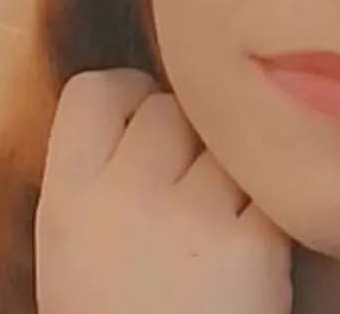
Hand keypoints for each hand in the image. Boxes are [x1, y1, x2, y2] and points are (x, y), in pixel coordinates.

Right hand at [35, 69, 291, 313]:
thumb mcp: (70, 250)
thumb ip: (98, 176)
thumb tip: (145, 105)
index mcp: (66, 199)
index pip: (95, 89)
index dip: (130, 98)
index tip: (146, 127)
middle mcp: (122, 197)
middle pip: (174, 106)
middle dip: (190, 138)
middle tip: (194, 191)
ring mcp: (191, 217)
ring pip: (231, 141)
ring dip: (236, 171)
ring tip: (223, 225)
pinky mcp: (253, 243)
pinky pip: (273, 185)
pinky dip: (274, 210)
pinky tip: (256, 247)